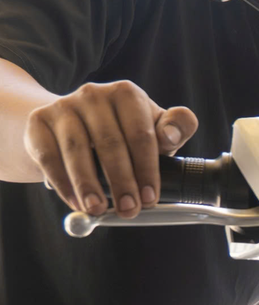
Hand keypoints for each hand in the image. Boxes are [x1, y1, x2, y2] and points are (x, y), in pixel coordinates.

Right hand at [24, 81, 197, 217]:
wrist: (70, 125)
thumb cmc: (122, 131)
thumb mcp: (153, 128)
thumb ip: (175, 128)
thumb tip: (171, 136)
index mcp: (127, 93)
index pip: (141, 134)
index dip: (148, 169)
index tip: (150, 198)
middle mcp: (94, 94)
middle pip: (110, 143)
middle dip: (122, 182)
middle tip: (129, 210)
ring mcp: (64, 106)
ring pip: (77, 150)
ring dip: (89, 185)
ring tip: (99, 210)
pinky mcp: (38, 121)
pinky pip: (49, 156)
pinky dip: (63, 183)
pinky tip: (76, 203)